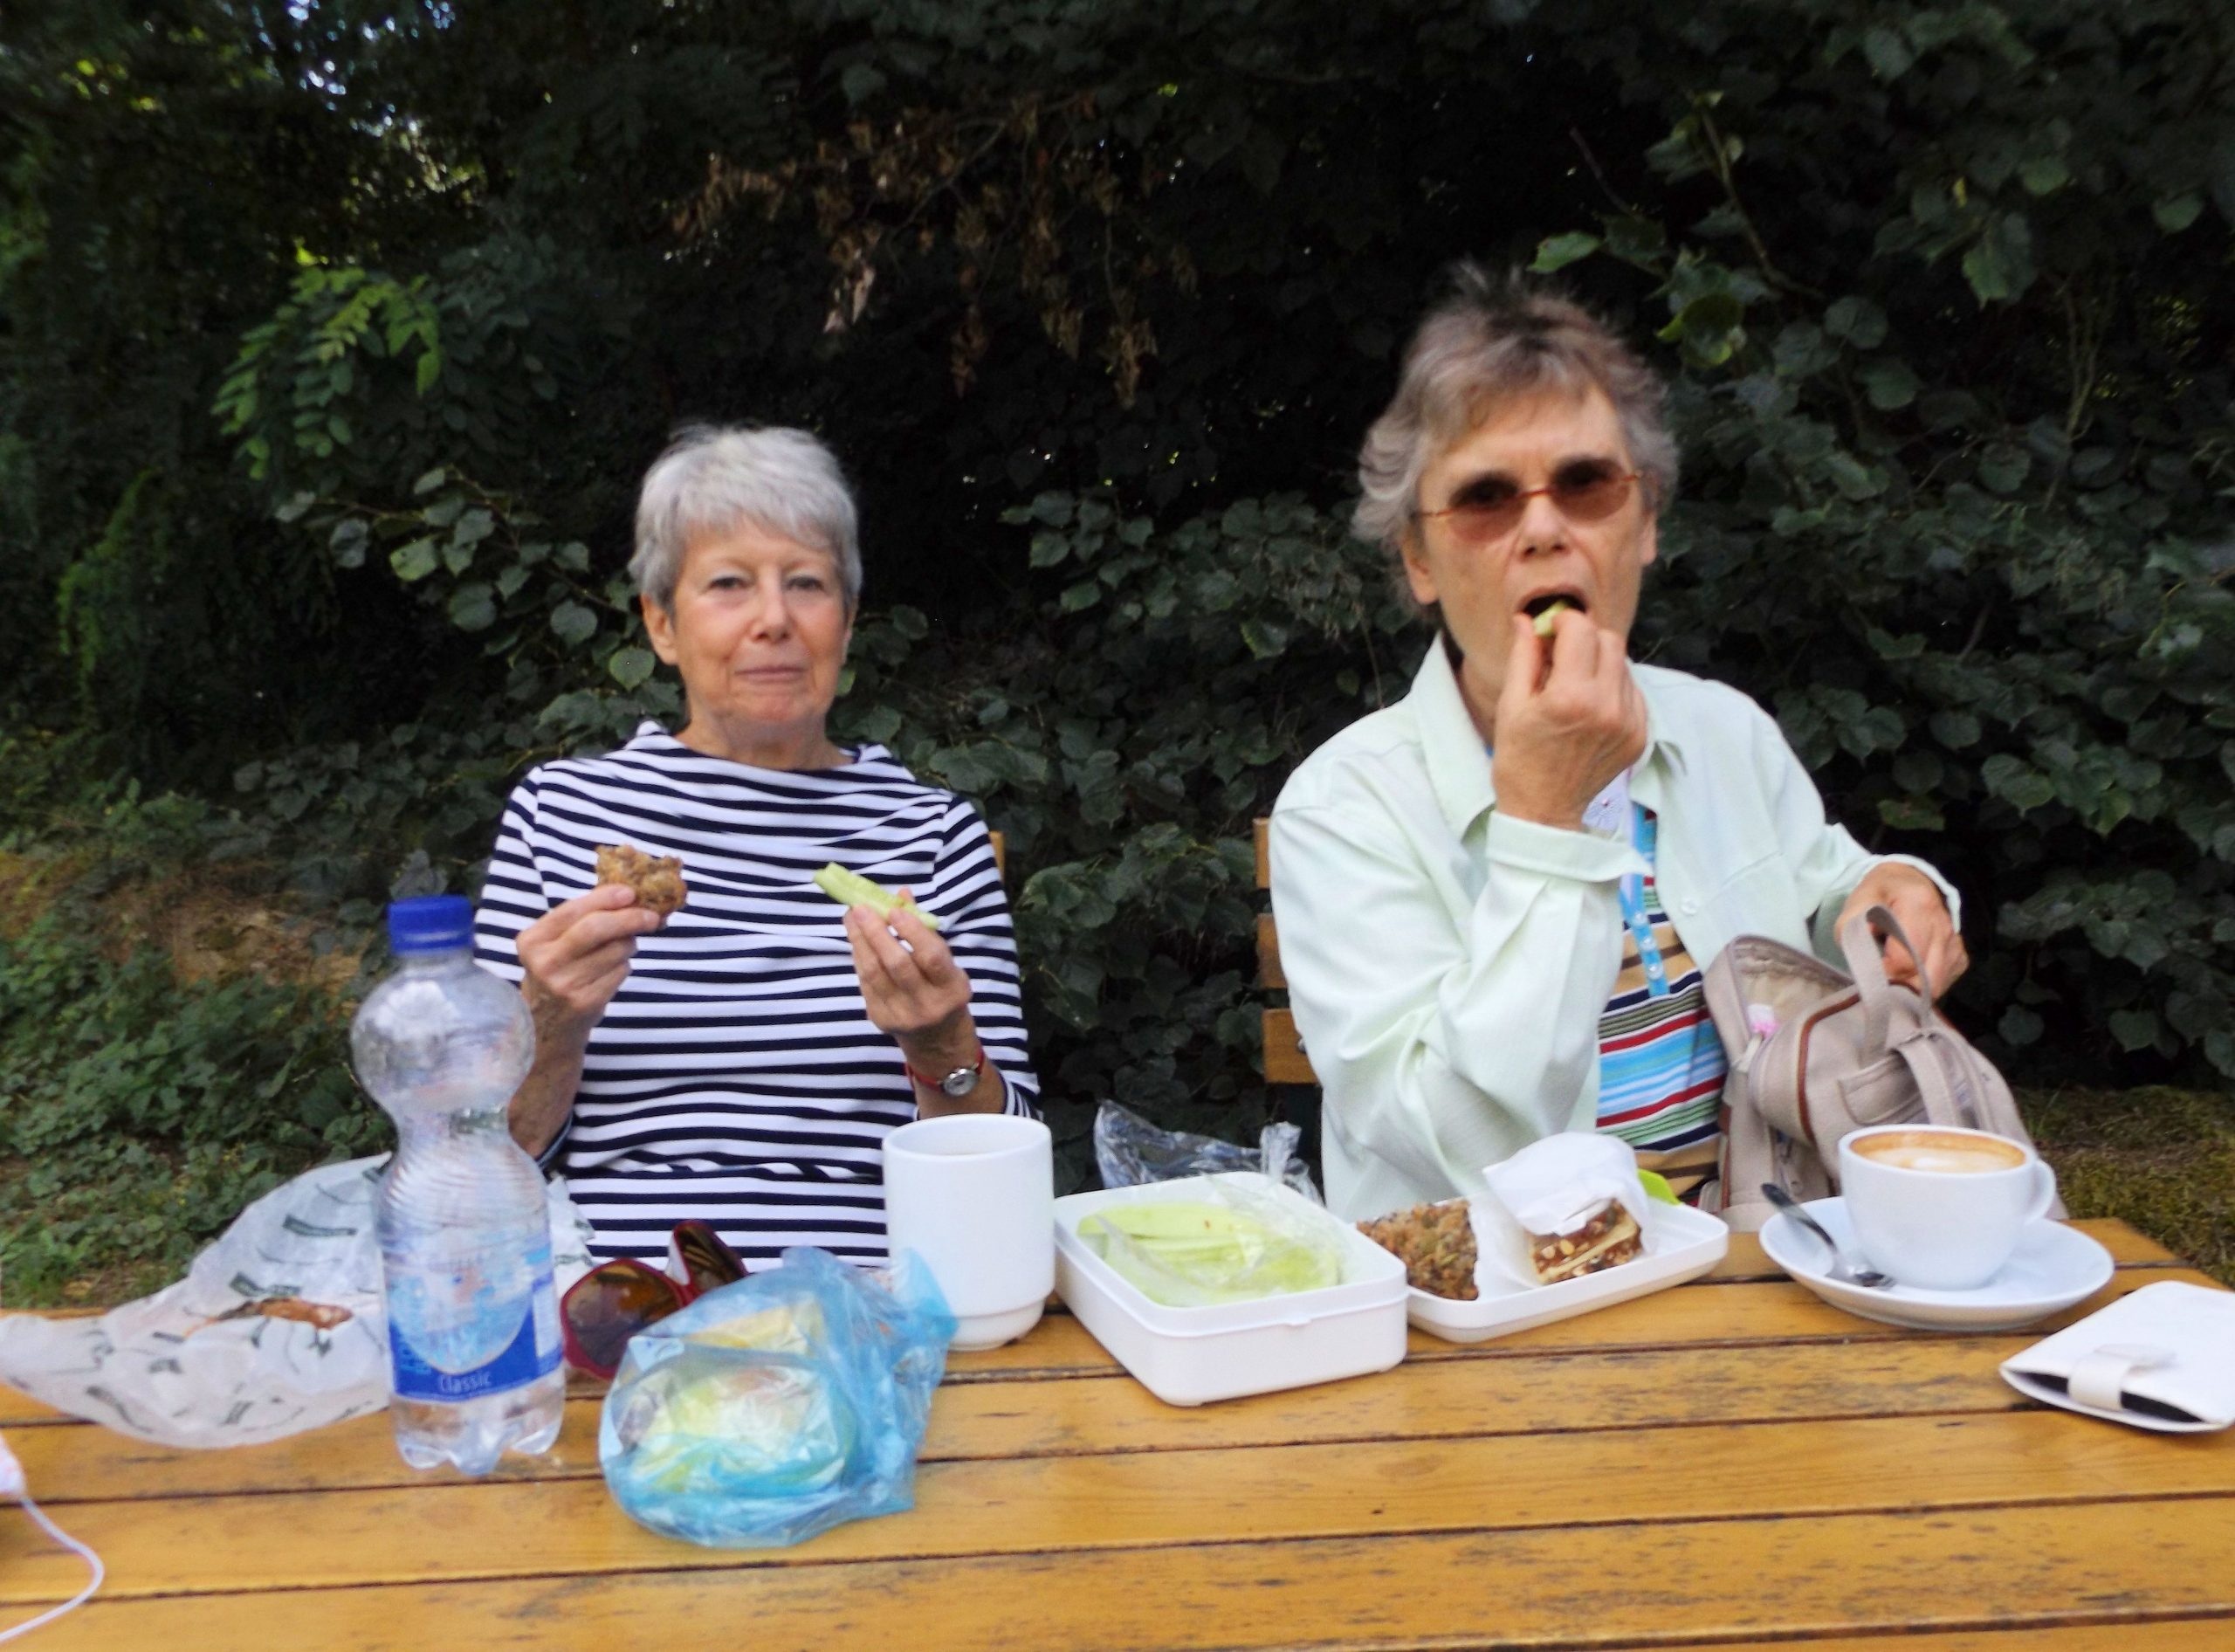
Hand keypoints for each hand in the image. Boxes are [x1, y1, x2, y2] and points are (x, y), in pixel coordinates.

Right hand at [515, 883, 664, 1044]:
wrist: (547, 1024)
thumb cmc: (558, 972)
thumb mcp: (554, 944)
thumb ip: (582, 918)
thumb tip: (629, 895)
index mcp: (532, 940)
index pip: (573, 910)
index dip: (604, 898)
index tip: (630, 892)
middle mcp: (544, 962)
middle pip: (595, 928)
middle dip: (629, 918)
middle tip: (651, 916)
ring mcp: (564, 985)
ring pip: (614, 951)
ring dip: (628, 944)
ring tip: (622, 948)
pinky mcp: (585, 1003)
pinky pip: (620, 972)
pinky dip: (624, 966)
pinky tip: (611, 971)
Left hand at [844, 891, 978, 1072]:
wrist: (937, 1039)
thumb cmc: (942, 990)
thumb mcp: (947, 964)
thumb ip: (925, 931)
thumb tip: (901, 895)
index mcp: (952, 988)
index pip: (931, 957)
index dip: (912, 931)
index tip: (893, 910)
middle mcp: (928, 1005)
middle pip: (897, 965)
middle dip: (876, 933)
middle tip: (861, 908)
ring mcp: (902, 1016)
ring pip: (874, 973)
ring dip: (859, 941)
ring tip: (851, 917)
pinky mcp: (880, 1020)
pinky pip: (865, 983)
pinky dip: (859, 957)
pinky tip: (856, 939)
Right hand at [1489, 609, 1648, 829]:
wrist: (1545, 811)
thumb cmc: (1519, 759)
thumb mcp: (1511, 705)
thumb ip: (1524, 656)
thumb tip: (1528, 619)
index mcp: (1571, 697)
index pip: (1581, 630)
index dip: (1563, 623)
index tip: (1549, 633)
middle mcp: (1607, 706)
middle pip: (1609, 641)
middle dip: (1584, 639)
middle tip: (1562, 657)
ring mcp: (1629, 721)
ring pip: (1623, 665)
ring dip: (1600, 664)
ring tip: (1575, 687)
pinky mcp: (1641, 734)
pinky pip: (1632, 691)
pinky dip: (1613, 688)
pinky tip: (1591, 707)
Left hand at [1837, 865, 1967, 1000]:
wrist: (1910, 882)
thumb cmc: (1880, 894)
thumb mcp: (1857, 901)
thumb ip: (1851, 927)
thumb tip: (1864, 958)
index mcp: (1917, 904)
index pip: (1905, 958)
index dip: (1884, 972)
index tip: (1870, 969)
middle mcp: (1942, 925)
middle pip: (1924, 977)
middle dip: (1900, 987)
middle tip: (1881, 983)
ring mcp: (1954, 941)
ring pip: (1936, 984)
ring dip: (1913, 989)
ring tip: (1894, 979)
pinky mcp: (1959, 955)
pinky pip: (1943, 982)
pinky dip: (1925, 984)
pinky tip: (1910, 972)